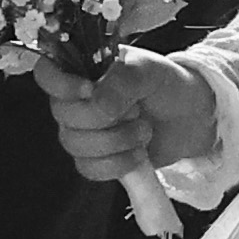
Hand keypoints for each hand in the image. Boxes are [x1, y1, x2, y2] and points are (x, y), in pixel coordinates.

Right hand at [40, 50, 219, 185]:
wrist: (192, 117)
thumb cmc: (168, 85)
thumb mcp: (149, 71)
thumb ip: (122, 81)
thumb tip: (96, 103)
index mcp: (84, 70)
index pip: (47, 73)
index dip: (60, 85)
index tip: (89, 90)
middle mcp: (78, 100)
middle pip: (62, 115)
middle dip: (104, 119)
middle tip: (136, 111)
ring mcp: (86, 131)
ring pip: (75, 145)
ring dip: (115, 142)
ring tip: (143, 131)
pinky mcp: (98, 159)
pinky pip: (89, 169)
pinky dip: (116, 165)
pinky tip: (137, 154)